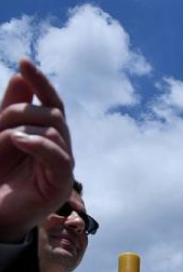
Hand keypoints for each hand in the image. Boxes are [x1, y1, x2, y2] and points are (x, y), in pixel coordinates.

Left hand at [0, 58, 73, 241]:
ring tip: (4, 140)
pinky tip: (18, 141)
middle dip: (23, 111)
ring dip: (24, 129)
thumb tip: (21, 78)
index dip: (41, 82)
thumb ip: (9, 109)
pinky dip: (38, 144)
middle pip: (52, 114)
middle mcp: (59, 150)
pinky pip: (58, 156)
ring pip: (55, 131)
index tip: (24, 62)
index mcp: (46, 137)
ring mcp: (62, 167)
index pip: (51, 103)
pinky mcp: (61, 185)